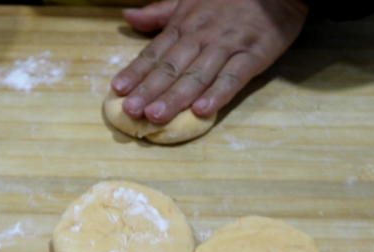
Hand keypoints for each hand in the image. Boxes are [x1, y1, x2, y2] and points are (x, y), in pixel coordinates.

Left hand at [111, 0, 307, 122]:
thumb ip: (160, 12)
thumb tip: (128, 16)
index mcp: (184, 25)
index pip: (155, 52)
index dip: (136, 72)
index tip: (118, 90)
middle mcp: (202, 37)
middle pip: (171, 67)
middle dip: (149, 90)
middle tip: (131, 111)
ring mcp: (228, 46)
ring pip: (197, 75)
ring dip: (175, 97)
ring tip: (155, 116)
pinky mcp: (254, 54)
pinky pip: (233, 77)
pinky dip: (218, 94)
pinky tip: (201, 112)